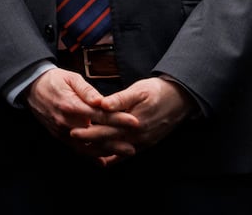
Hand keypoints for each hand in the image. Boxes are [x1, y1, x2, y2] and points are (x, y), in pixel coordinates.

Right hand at [24, 68, 138, 161]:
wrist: (30, 87)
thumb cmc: (54, 80)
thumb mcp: (71, 78)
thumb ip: (87, 91)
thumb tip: (102, 101)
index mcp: (71, 105)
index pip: (100, 115)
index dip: (118, 119)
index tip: (135, 122)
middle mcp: (66, 122)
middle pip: (96, 135)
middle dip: (116, 141)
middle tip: (133, 147)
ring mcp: (61, 131)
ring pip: (87, 146)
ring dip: (107, 151)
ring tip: (125, 153)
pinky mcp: (58, 136)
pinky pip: (76, 149)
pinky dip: (91, 156)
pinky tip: (104, 161)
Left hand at [76, 76, 195, 165]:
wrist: (180, 100)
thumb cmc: (156, 91)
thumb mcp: (138, 90)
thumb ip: (120, 99)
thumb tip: (102, 104)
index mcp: (134, 121)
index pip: (107, 128)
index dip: (89, 131)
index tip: (73, 130)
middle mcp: (138, 135)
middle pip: (109, 141)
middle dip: (90, 142)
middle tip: (71, 141)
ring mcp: (143, 142)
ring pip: (117, 150)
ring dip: (99, 151)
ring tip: (81, 150)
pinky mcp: (146, 144)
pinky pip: (128, 154)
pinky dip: (115, 157)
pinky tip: (103, 160)